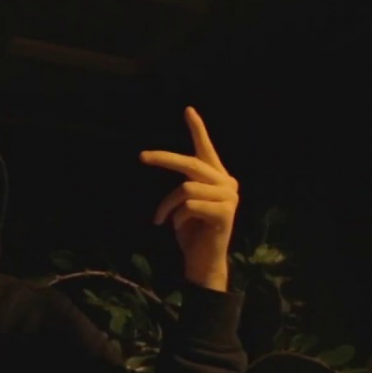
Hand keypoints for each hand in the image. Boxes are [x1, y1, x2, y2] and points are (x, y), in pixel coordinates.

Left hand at [141, 106, 238, 291]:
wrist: (202, 263)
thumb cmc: (192, 233)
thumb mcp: (184, 205)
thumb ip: (186, 186)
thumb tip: (178, 179)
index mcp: (218, 178)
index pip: (206, 150)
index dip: (198, 129)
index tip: (188, 110)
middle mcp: (228, 184)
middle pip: (191, 163)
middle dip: (164, 158)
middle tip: (142, 156)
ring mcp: (229, 198)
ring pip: (186, 188)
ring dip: (168, 204)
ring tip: (162, 219)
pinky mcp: (224, 214)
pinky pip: (190, 204)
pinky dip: (177, 216)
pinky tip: (177, 227)